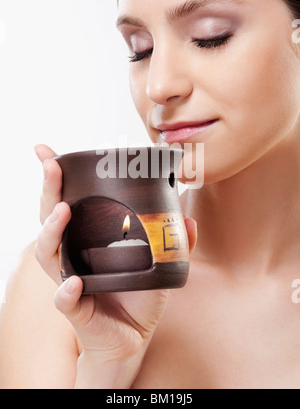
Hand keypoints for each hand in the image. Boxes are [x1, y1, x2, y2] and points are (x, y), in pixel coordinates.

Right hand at [34, 144, 196, 387]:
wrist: (132, 337)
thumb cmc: (138, 295)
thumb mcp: (159, 264)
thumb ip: (173, 242)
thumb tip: (190, 220)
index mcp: (86, 239)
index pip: (65, 202)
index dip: (54, 178)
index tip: (45, 151)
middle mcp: (72, 255)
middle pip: (50, 219)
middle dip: (49, 191)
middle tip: (52, 165)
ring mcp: (70, 280)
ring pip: (49, 254)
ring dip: (52, 231)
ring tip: (63, 211)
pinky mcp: (76, 309)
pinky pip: (65, 300)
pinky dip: (66, 291)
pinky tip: (74, 283)